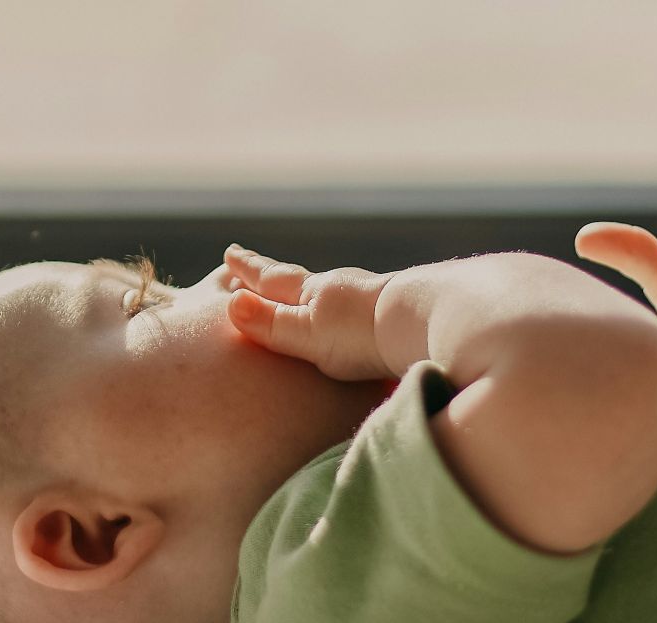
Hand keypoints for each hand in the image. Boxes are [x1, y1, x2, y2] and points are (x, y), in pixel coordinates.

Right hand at [223, 244, 396, 379]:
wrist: (426, 325)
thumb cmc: (362, 333)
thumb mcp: (306, 332)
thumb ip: (271, 323)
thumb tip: (232, 304)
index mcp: (313, 293)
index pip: (272, 280)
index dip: (248, 270)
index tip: (230, 254)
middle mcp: (340, 289)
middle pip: (298, 280)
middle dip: (272, 274)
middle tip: (250, 261)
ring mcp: (368, 300)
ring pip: (329, 292)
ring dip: (309, 293)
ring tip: (301, 295)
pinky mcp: (393, 318)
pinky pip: (355, 309)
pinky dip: (340, 310)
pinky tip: (349, 318)